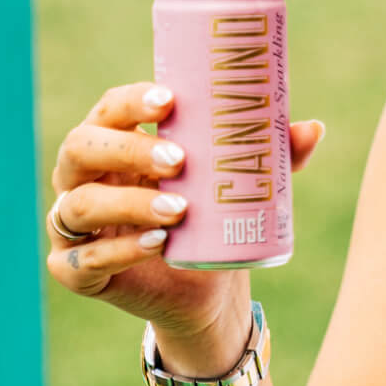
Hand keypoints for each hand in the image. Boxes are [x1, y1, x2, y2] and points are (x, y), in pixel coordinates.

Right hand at [45, 81, 324, 345]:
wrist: (208, 286)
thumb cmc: (215, 214)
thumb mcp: (244, 182)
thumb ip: (275, 155)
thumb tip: (314, 129)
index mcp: (116, 140)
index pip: (109, 108)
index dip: (131, 100)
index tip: (172, 100)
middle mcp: (84, 177)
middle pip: (81, 147)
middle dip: (127, 149)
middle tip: (179, 160)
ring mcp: (72, 224)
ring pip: (78, 205)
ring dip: (128, 204)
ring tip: (179, 210)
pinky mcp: (75, 269)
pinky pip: (82, 259)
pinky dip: (120, 250)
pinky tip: (156, 245)